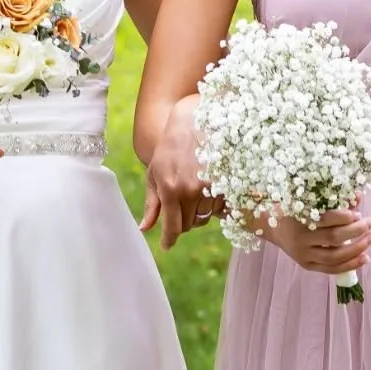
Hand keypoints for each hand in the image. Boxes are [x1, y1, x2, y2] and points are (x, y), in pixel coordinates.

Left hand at [140, 95, 216, 248]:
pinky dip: (212, 203)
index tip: (166, 245)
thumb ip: (151, 204)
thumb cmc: (170, 149)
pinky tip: (206, 188)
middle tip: (180, 205)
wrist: (194, 123)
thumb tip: (144, 228)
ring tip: (193, 190)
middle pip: (189, 225)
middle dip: (183, 221)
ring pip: (205, 217)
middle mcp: (190, 191)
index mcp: (170, 190)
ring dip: (198, 211)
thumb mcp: (154, 174)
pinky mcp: (226, 181)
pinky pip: (219, 206)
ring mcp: (210, 186)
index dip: (169, 239)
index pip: (172, 227)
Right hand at [261, 204, 370, 276]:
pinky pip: (331, 269)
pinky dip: (350, 264)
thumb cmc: (294, 209)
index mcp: (299, 219)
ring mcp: (303, 255)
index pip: (327, 219)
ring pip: (335, 256)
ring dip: (358, 248)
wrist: (272, 227)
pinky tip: (365, 258)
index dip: (345, 217)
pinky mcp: (306, 265)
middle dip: (357, 231)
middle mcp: (300, 240)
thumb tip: (358, 198)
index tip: (358, 213)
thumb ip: (334, 199)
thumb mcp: (309, 200)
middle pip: (334, 238)